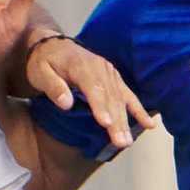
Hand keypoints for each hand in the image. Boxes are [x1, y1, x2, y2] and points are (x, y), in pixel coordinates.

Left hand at [23, 35, 155, 151]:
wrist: (53, 46)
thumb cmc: (44, 62)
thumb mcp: (40, 72)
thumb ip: (53, 87)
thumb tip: (66, 103)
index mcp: (81, 65)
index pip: (93, 87)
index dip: (100, 106)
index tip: (107, 123)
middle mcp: (100, 68)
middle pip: (110, 97)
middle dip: (117, 121)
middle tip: (121, 142)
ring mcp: (110, 73)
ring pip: (121, 99)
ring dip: (126, 121)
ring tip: (127, 142)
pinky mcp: (114, 79)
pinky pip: (129, 95)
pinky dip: (139, 110)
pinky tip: (149, 125)